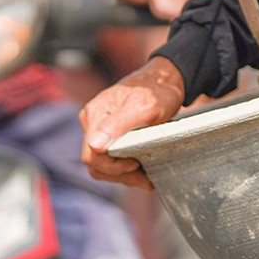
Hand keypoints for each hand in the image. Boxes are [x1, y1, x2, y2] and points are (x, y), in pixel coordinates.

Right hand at [80, 58, 184, 188]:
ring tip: (146, 176)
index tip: (137, 163)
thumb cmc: (157, 91)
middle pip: (96, 163)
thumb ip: (118, 125)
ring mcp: (99, 127)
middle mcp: (92, 120)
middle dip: (120, 174)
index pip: (92, 156)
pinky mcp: (109, 133)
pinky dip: (126, 168)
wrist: (165, 80)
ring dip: (124, 175)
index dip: (114, 167)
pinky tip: (142, 169)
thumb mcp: (144, 107)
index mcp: (96, 114)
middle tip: (145, 178)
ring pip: (103, 164)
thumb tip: (94, 146)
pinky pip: (110, 157)